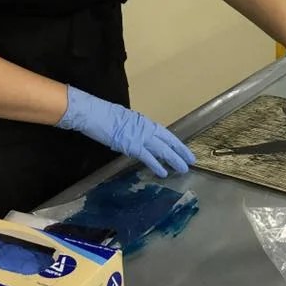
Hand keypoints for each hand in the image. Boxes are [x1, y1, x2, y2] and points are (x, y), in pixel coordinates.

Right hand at [57, 86, 194, 178]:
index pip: (165, 134)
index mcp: (144, 122)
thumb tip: (136, 137)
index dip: (176, 143)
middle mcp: (146, 128)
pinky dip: (156, 165)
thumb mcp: (123, 121)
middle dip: (180, 151)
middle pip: (168, 141)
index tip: (185, 150)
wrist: (93, 113)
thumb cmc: (104, 115)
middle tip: (191, 160)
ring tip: (183, 169)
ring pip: (162, 149)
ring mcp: (140, 136)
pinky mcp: (132, 145)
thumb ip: (133, 129)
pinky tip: (164, 173)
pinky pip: (148, 157)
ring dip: (174, 159)